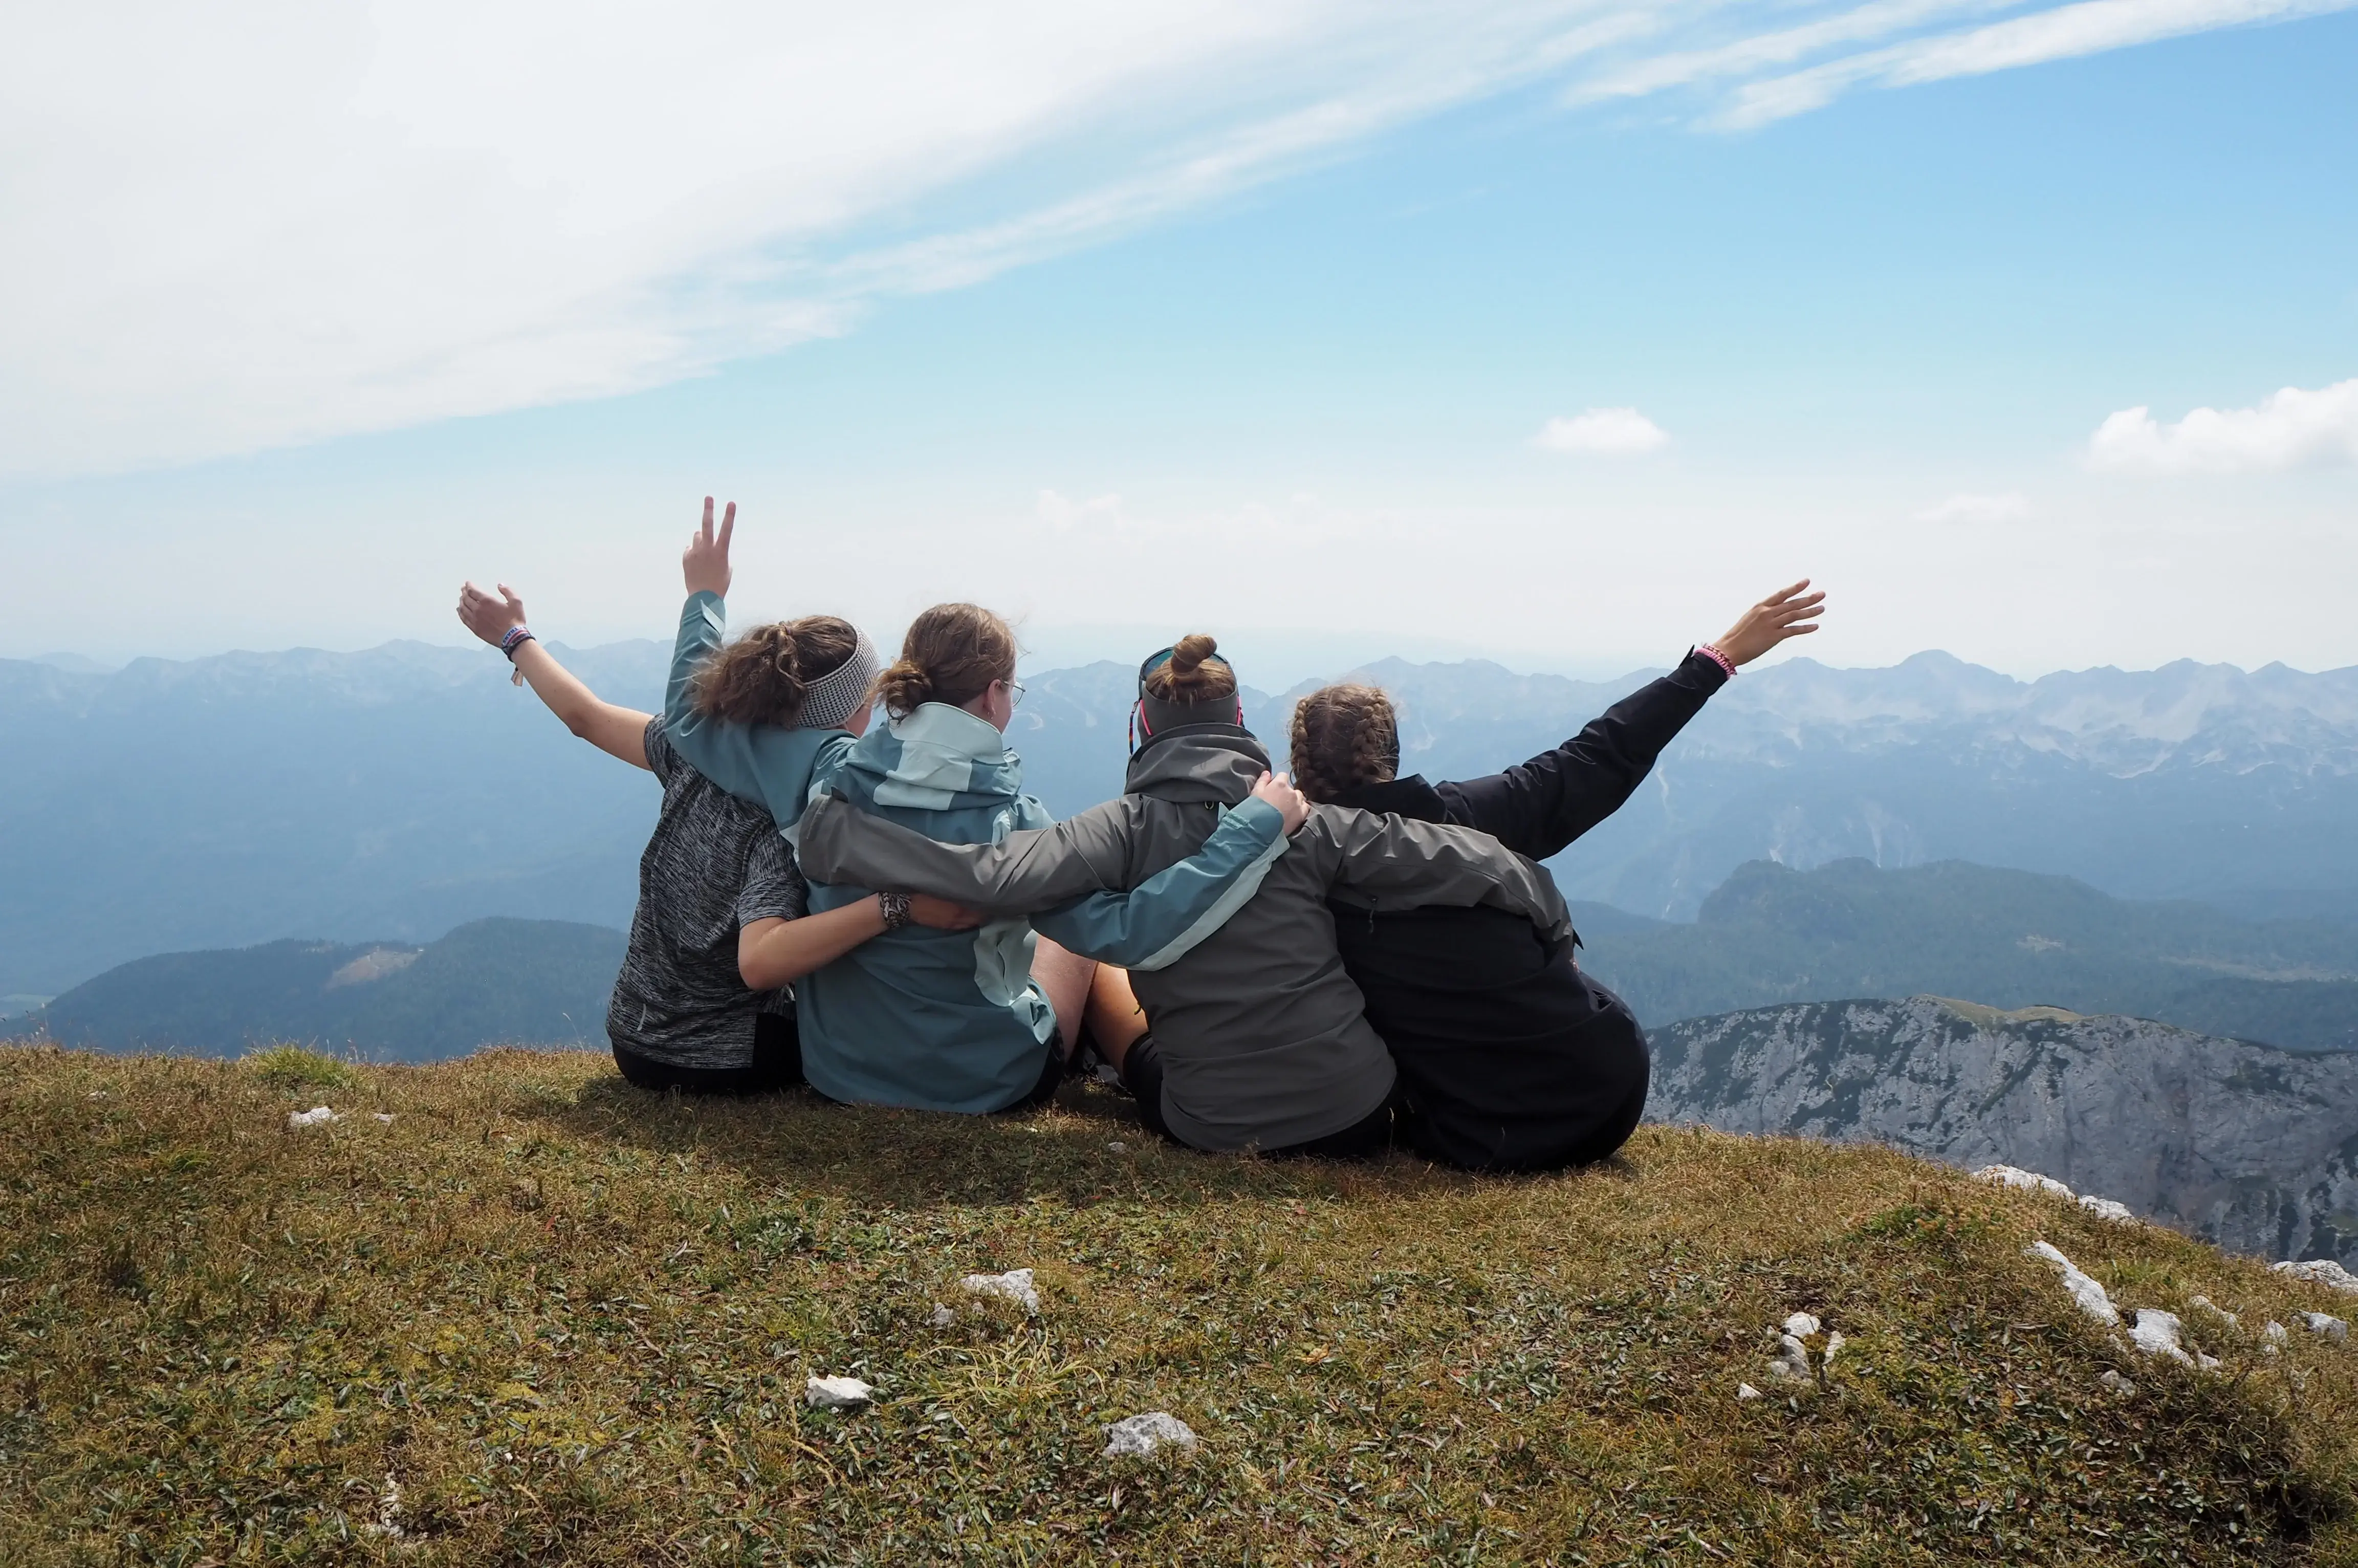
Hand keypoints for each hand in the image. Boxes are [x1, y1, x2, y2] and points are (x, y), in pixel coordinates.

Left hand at [457, 580, 526, 647]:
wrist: (512, 638)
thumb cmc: (515, 620)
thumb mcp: (516, 602)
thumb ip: (508, 591)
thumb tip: (500, 585)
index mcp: (487, 601)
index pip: (472, 591)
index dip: (469, 586)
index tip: (468, 583)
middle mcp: (478, 610)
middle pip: (466, 599)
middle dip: (464, 592)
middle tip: (463, 589)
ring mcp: (475, 620)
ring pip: (463, 608)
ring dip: (461, 602)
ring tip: (461, 599)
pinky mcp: (475, 629)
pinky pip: (464, 619)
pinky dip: (460, 613)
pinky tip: (460, 610)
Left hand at [682, 495, 734, 597]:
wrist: (703, 597)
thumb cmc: (720, 583)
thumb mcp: (726, 567)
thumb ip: (720, 552)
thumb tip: (710, 544)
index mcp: (721, 552)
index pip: (727, 530)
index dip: (729, 515)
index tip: (731, 503)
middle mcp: (707, 549)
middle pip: (707, 525)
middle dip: (708, 510)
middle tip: (708, 497)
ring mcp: (695, 552)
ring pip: (697, 536)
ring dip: (701, 539)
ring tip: (703, 553)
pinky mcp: (686, 557)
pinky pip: (690, 548)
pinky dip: (694, 552)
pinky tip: (697, 564)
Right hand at [905, 893, 986, 931]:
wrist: (909, 906)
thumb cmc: (925, 893)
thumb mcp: (943, 887)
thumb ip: (957, 889)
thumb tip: (969, 887)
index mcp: (958, 907)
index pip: (979, 909)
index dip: (986, 905)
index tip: (991, 899)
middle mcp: (958, 917)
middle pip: (977, 918)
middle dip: (984, 913)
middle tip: (988, 905)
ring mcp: (952, 924)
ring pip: (971, 923)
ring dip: (977, 919)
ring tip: (982, 911)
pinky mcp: (947, 927)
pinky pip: (963, 926)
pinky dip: (969, 922)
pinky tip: (970, 918)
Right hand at [1248, 770, 1310, 835]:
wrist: (1262, 829)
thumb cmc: (1256, 809)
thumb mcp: (1255, 792)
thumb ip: (1262, 780)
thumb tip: (1267, 772)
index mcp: (1280, 784)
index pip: (1282, 776)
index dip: (1277, 782)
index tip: (1272, 789)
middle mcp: (1291, 791)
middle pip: (1291, 788)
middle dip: (1286, 792)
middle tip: (1278, 802)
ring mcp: (1298, 803)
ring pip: (1300, 797)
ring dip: (1294, 800)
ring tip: (1286, 809)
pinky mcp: (1302, 814)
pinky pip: (1306, 807)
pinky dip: (1301, 808)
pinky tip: (1295, 813)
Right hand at [1710, 579, 1825, 666]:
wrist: (1729, 648)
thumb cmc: (1737, 636)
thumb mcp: (1749, 619)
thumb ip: (1763, 615)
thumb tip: (1775, 613)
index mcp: (1760, 607)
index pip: (1781, 594)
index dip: (1795, 588)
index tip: (1807, 582)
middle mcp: (1767, 613)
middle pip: (1792, 603)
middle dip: (1808, 598)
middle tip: (1822, 594)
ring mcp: (1770, 624)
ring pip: (1795, 615)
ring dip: (1810, 611)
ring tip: (1822, 608)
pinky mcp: (1774, 636)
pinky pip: (1793, 630)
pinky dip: (1805, 628)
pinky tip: (1815, 626)